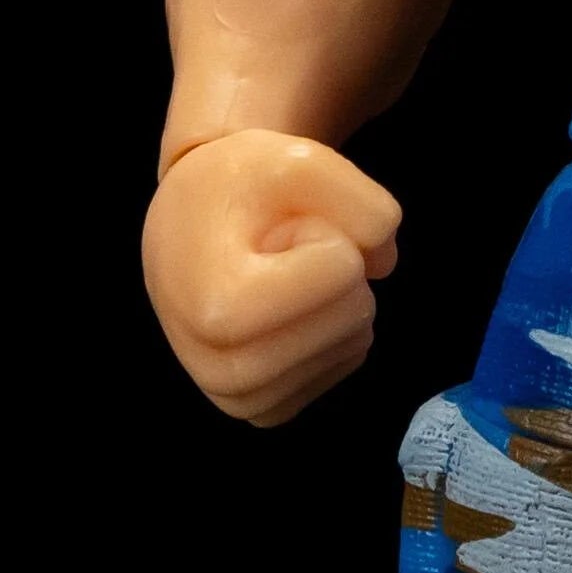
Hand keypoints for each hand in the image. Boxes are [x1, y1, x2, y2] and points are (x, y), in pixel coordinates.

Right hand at [144, 129, 401, 425]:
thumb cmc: (237, 190)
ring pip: (357, 343)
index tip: (272, 230)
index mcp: (219, 311)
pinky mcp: (264, 410)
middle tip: (276, 252)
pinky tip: (283, 310)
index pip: (344, 269)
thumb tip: (385, 265)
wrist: (186, 225)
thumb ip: (366, 203)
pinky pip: (345, 364)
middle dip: (334, 269)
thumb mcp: (299, 162)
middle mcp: (224, 371)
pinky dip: (332, 330)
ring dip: (332, 300)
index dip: (322, 232)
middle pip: (356, 314)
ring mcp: (244, 399)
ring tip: (274, 277)